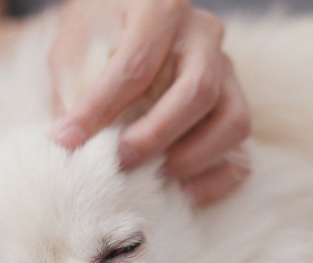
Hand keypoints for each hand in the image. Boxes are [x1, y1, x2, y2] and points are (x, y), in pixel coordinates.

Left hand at [50, 0, 250, 204]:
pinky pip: (243, 148)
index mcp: (161, 9)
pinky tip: (183, 193)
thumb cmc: (99, 33)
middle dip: (155, 136)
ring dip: (193, 158)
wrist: (127, 20)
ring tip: (153, 177)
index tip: (69, 139)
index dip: (100, 109)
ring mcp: (227, 69)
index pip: (136, 66)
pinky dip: (218, 177)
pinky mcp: (235, 101)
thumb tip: (70, 141)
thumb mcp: (74, 46)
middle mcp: (204, 34)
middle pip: (197, 92)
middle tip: (119, 161)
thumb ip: (73, 87)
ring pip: (233, 121)